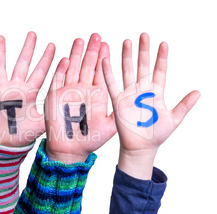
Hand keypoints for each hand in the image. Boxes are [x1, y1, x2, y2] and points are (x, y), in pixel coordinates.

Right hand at [0, 32, 54, 146]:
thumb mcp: (41, 124)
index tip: (54, 45)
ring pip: (1, 67)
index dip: (47, 60)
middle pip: (22, 64)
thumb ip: (52, 114)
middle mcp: (16, 88)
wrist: (5, 144)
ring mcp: (1, 91)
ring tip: (1, 37)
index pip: (40, 72)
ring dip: (0, 52)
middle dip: (28, 49)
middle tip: (33, 34)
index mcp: (30, 93)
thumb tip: (69, 109)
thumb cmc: (23, 134)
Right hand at [45, 34, 115, 163]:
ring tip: (80, 40)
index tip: (107, 44)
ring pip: (72, 68)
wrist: (71, 150)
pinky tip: (66, 60)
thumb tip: (137, 103)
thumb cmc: (90, 140)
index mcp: (96, 94)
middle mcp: (82, 90)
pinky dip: (61, 70)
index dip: (103, 58)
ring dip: (76, 55)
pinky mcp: (55, 97)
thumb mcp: (110, 126)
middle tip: (95, 36)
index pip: (100, 72)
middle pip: (87, 66)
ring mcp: (68, 92)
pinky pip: (58, 80)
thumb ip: (120, 112)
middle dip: (91, 51)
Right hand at [102, 33, 199, 178]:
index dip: (161, 58)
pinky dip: (108, 73)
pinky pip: (112, 85)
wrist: (141, 147)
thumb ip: (184, 105)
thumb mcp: (174, 119)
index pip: (159, 71)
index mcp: (156, 93)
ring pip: (128, 71)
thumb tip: (199, 92)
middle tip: (144, 35)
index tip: (163, 44)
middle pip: (143, 66)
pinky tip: (106, 60)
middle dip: (143, 51)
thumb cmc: (157, 135)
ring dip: (127, 57)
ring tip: (127, 42)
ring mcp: (130, 95)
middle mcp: (142, 91)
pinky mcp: (118, 101)